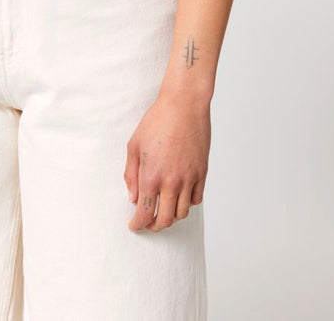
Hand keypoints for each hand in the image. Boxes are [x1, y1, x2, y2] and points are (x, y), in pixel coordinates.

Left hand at [124, 92, 209, 231]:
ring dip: (172, 218)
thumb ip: (131, 175)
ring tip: (164, 212)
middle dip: (154, 227)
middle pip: (165, 220)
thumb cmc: (157, 121)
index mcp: (151, 176)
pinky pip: (196, 199)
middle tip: (148, 224)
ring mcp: (189, 178)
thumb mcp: (134, 145)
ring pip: (182, 213)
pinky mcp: (202, 172)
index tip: (134, 226)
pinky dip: (187, 204)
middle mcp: (171, 181)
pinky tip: (180, 198)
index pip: (145, 213)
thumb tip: (133, 197)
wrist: (184, 105)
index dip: (138, 224)